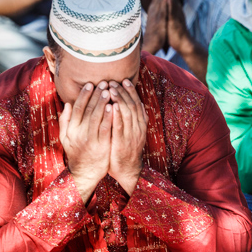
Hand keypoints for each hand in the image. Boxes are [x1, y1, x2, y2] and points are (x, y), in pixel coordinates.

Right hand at [59, 82, 112, 202]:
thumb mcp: (65, 138)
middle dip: (96, 95)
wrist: (85, 173)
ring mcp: (90, 140)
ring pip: (96, 117)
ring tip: (109, 90)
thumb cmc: (77, 153)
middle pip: (88, 109)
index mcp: (71, 129)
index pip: (77, 107)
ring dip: (102, 102)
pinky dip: (109, 117)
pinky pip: (105, 129)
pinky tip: (113, 107)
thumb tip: (67, 104)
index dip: (84, 95)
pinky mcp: (101, 146)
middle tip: (103, 83)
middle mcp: (79, 133)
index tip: (90, 84)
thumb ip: (65, 121)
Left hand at [108, 79, 147, 195]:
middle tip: (114, 81)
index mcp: (141, 124)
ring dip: (119, 100)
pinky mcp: (123, 143)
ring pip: (128, 113)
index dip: (131, 91)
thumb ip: (131, 119)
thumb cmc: (126, 150)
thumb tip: (133, 104)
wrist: (128, 170)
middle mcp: (138, 128)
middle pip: (132, 105)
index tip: (124, 81)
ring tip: (111, 89)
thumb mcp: (131, 133)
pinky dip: (117, 116)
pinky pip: (121, 127)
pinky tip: (112, 107)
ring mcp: (132, 135)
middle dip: (123, 92)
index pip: (137, 103)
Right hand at [142, 0, 169, 54]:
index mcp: (155, 10)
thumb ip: (156, 14)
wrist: (151, 48)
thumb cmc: (155, 36)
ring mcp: (157, 16)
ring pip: (160, 0)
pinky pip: (163, 12)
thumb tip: (156, 9)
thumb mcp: (156, 22)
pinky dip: (164, 3)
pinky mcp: (160, 23)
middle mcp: (155, 11)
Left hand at [166, 0, 192, 54]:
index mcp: (174, 9)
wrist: (183, 44)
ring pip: (172, 1)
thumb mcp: (171, 18)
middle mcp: (176, 10)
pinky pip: (172, 12)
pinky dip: (170, 4)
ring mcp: (176, 15)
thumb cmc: (176, 32)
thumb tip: (168, 3)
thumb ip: (170, 10)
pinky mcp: (174, 22)